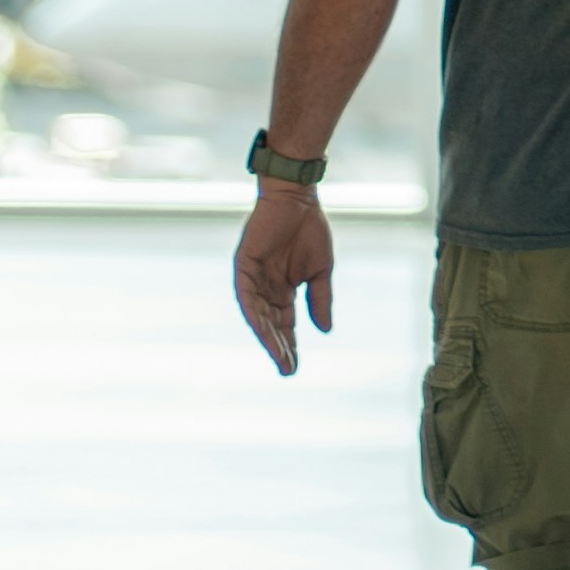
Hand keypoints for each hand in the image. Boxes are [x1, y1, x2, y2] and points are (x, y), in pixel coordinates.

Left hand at [233, 180, 336, 374]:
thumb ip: (320, 300)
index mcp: (283, 290)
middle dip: (278, 348)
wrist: (298, 198)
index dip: (288, 345)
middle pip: (270, 325)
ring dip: (266, 337)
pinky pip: (246, 296)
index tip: (294, 368)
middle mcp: (265, 288)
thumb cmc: (309, 229)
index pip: (284, 325)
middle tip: (286, 370)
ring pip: (257, 315)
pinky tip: (263, 331)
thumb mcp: (320, 271)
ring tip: (278, 357)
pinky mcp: (243, 266)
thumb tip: (325, 331)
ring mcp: (253, 278)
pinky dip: (253, 314)